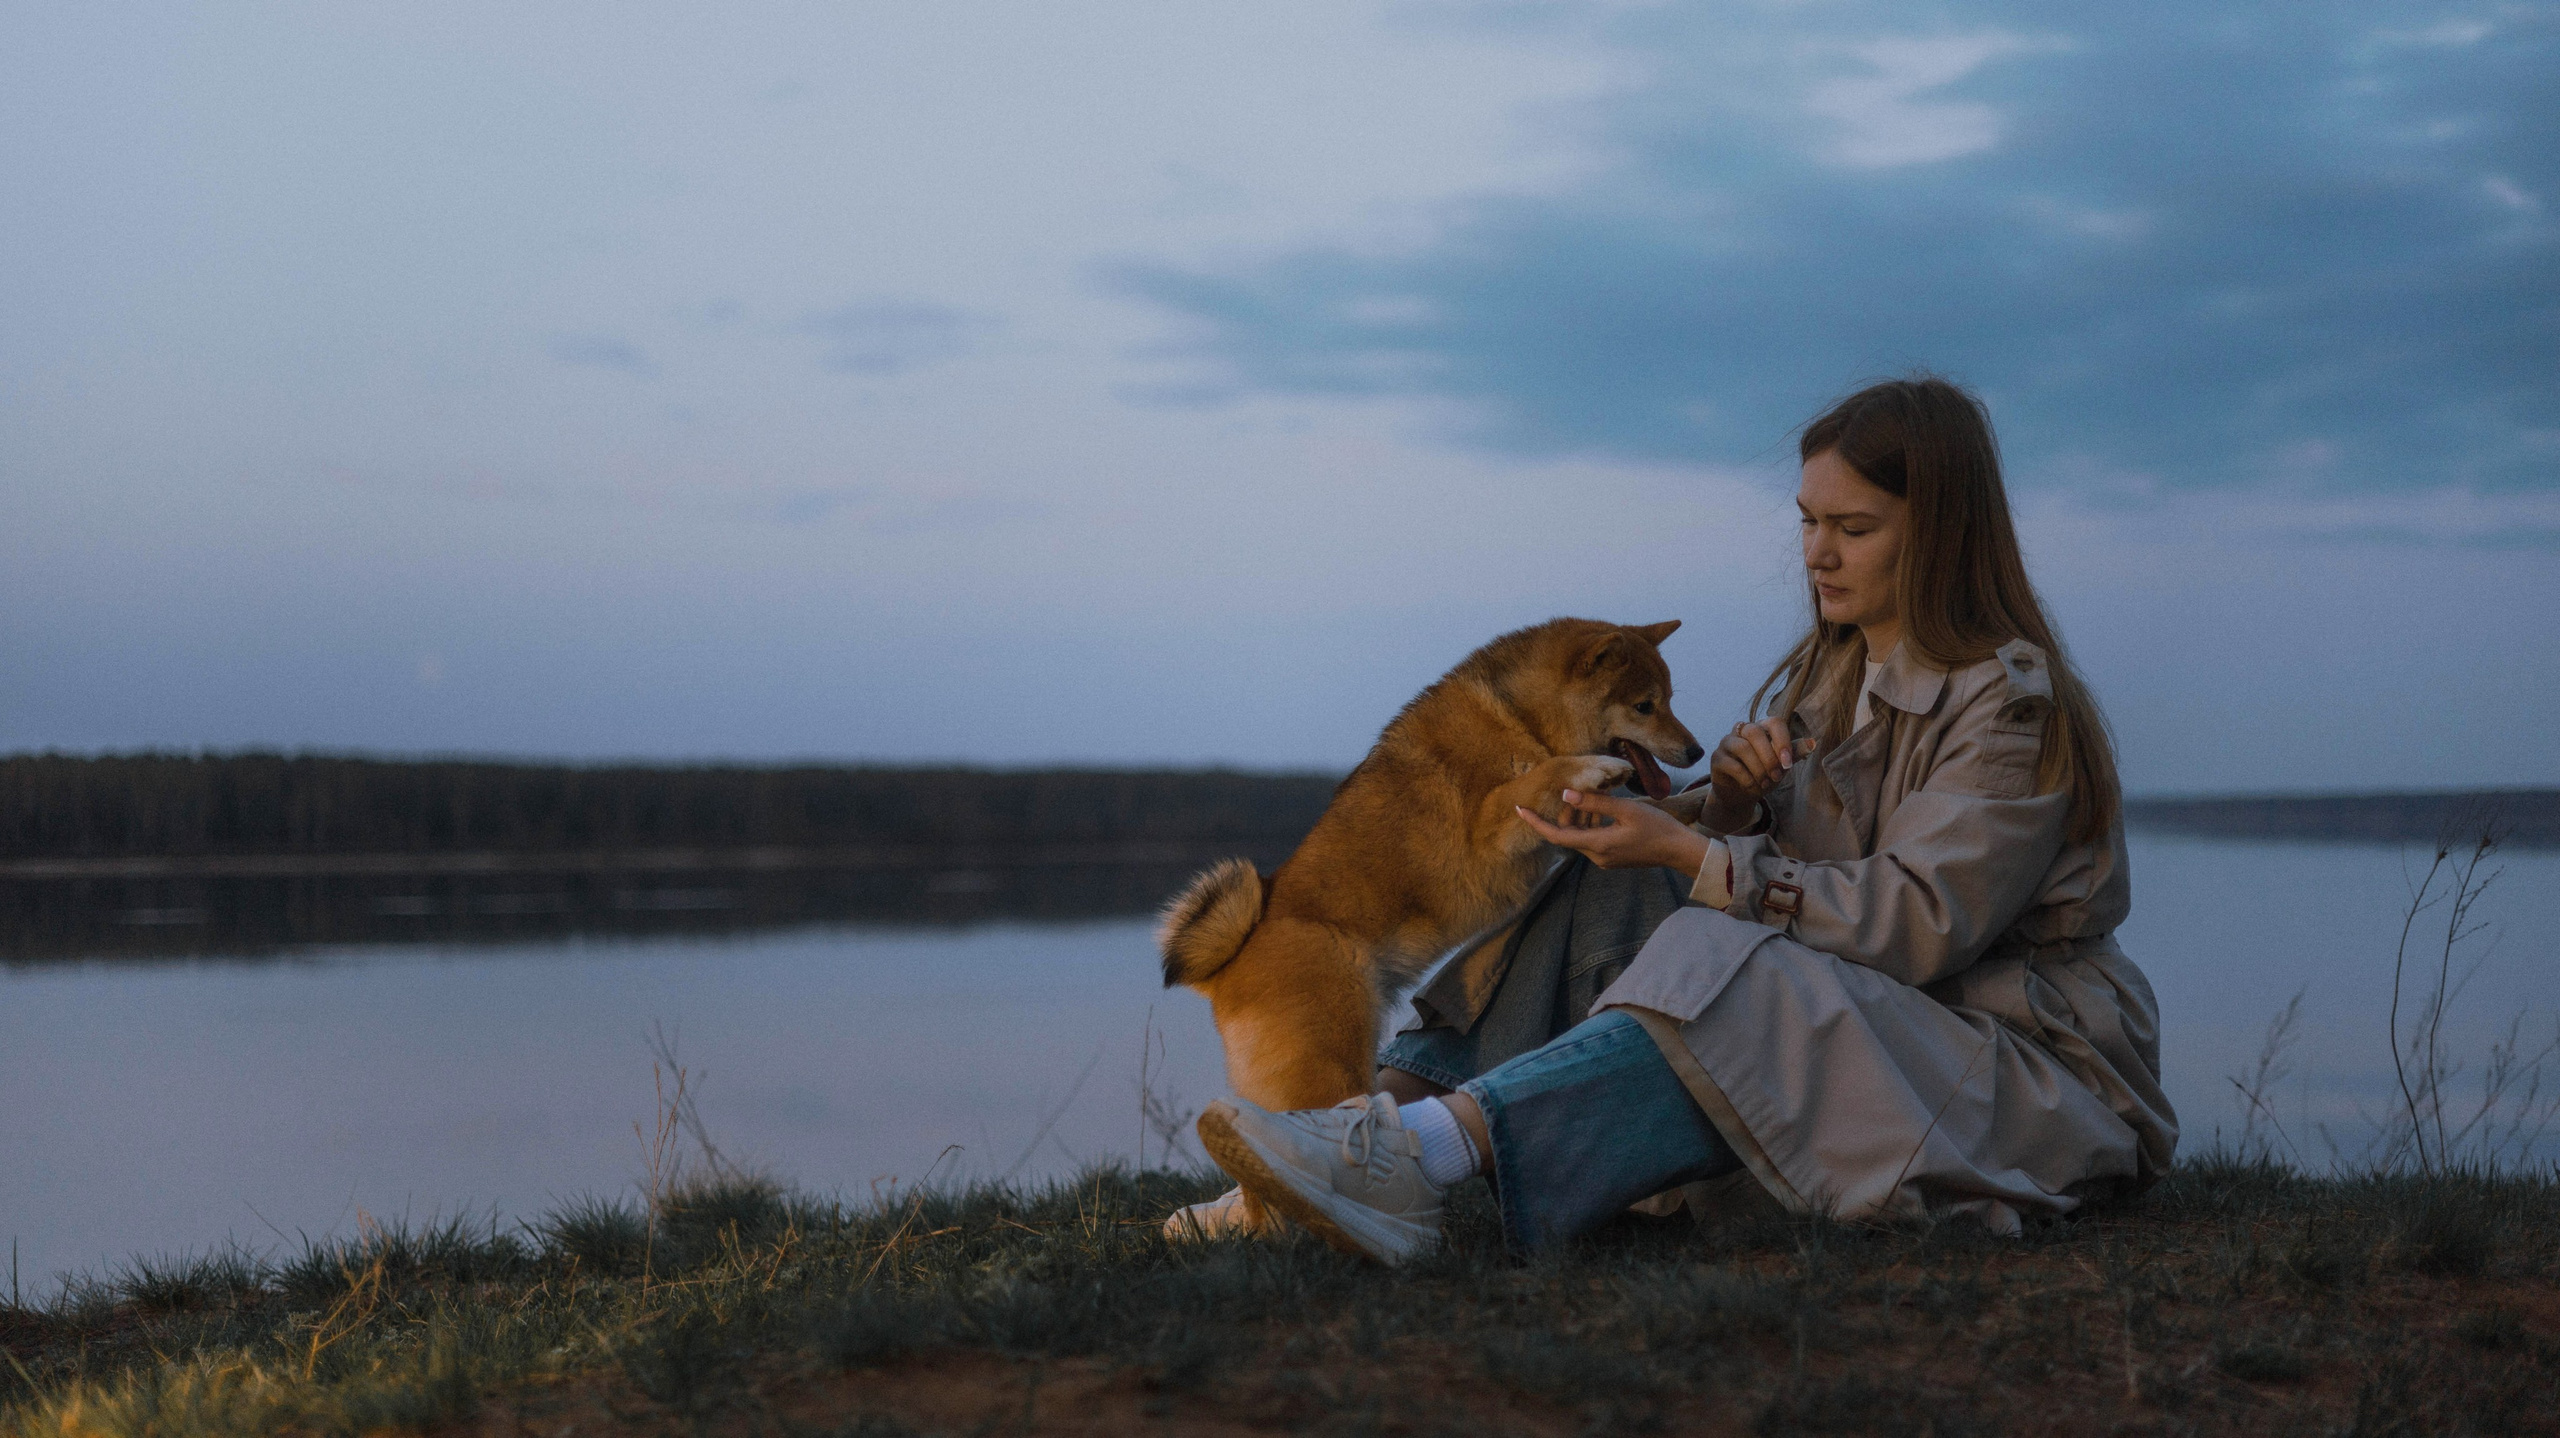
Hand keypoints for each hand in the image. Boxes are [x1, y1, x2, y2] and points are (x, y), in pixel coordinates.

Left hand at [1514, 788, 1711, 873]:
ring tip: (1595, 794)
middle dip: (1567, 812)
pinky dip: (1593, 823)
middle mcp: (1597, 856)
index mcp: (1596, 845)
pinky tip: (1604, 807)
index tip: (1519, 809)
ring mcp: (1605, 859)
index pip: (1556, 835)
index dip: (1535, 822)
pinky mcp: (1613, 857)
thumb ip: (1595, 802)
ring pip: (1582, 835)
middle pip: (1569, 834)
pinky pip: (1594, 839)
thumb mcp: (1625, 809)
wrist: (1679, 850)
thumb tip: (1566, 795)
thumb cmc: (1657, 828)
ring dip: (1582, 816)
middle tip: (1575, 790)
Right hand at [1700, 718, 1811, 831]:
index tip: (1788, 764)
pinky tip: (1752, 786)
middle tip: (1777, 776)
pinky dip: (1746, 778)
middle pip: (1755, 732)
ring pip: (1742, 747)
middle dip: (1769, 757)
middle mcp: (1742, 730)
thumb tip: (1813, 743)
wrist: (1741, 795)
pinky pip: (1732, 764)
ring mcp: (1727, 742)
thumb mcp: (1781, 766)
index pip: (1774, 722)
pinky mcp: (1716, 758)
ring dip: (1758, 769)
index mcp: (1762, 728)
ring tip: (1765, 784)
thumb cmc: (1763, 776)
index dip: (1783, 740)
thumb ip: (1793, 754)